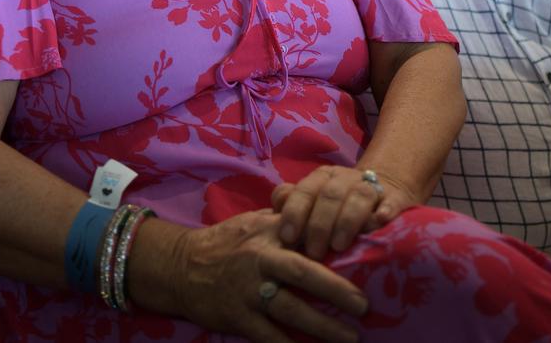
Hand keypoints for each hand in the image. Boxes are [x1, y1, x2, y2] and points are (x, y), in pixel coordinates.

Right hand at [171, 209, 366, 342]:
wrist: (182, 266)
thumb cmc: (228, 242)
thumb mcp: (256, 222)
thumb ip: (289, 222)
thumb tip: (329, 220)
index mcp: (270, 232)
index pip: (308, 234)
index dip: (337, 244)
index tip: (368, 257)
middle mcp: (261, 258)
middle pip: (304, 272)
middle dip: (336, 289)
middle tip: (364, 305)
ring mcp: (248, 289)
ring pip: (290, 308)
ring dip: (322, 326)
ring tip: (350, 338)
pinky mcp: (237, 317)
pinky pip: (269, 336)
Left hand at [272, 165, 417, 259]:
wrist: (382, 189)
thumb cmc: (337, 206)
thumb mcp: (313, 204)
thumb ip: (291, 206)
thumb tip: (270, 218)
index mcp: (320, 178)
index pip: (303, 190)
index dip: (293, 213)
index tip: (286, 238)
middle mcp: (343, 179)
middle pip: (328, 195)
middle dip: (319, 223)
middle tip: (313, 252)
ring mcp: (370, 187)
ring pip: (357, 195)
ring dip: (347, 219)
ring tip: (339, 245)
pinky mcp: (395, 198)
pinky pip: (391, 201)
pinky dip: (386, 210)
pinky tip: (381, 220)